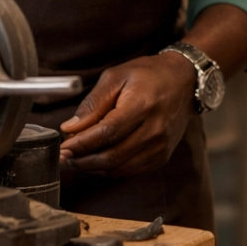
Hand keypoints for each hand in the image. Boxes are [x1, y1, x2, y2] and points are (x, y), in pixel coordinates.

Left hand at [57, 52, 196, 176]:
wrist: (184, 81)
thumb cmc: (148, 74)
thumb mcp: (116, 77)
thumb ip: (93, 103)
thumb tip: (70, 128)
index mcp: (142, 105)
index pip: (107, 133)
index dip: (82, 144)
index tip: (62, 147)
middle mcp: (155, 129)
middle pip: (112, 155)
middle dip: (83, 160)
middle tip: (64, 156)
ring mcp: (160, 146)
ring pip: (119, 168)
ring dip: (94, 167)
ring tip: (77, 159)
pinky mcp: (162, 156)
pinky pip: (130, 170)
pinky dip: (110, 169)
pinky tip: (97, 161)